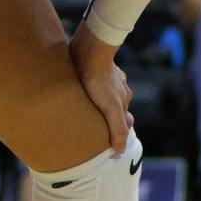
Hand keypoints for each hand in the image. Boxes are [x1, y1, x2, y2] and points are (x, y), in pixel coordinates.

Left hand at [70, 26, 133, 152]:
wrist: (88, 49)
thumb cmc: (98, 79)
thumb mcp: (110, 107)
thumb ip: (118, 129)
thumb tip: (121, 151)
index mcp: (124, 98)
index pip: (124, 122)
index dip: (117, 133)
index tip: (107, 144)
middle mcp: (118, 88)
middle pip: (114, 109)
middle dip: (106, 120)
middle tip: (91, 131)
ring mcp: (107, 77)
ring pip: (103, 96)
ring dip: (95, 105)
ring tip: (81, 114)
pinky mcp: (92, 68)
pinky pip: (91, 83)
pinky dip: (87, 91)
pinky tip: (76, 95)